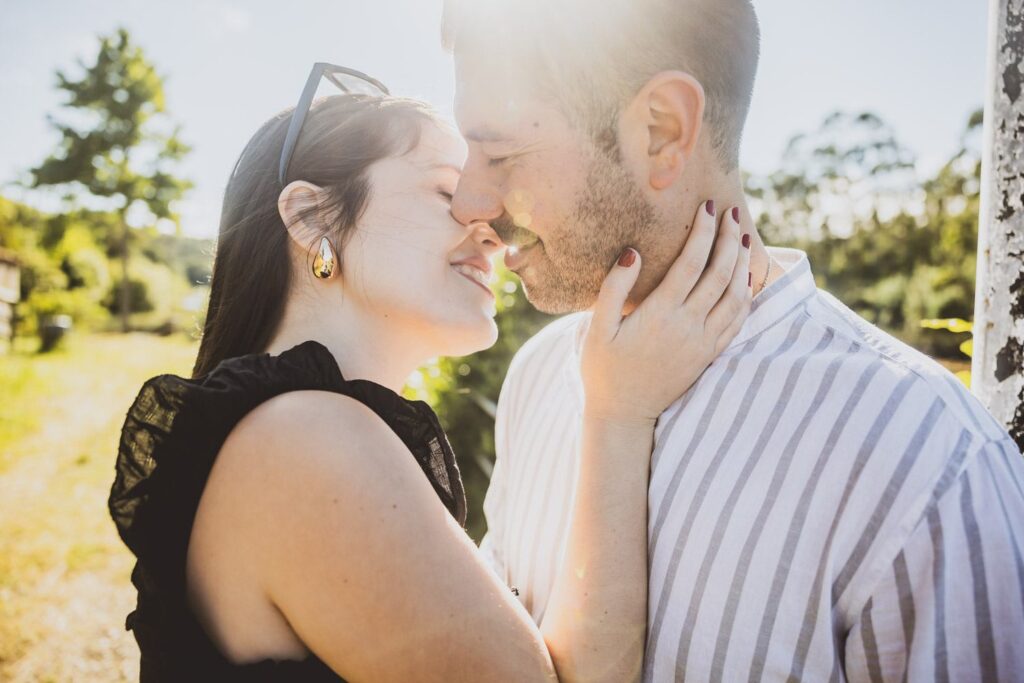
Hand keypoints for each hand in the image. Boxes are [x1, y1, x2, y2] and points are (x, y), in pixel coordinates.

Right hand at [580, 201, 752, 426]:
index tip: (707, 207)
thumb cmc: (603, 369)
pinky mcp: (708, 356)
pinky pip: (738, 321)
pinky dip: (746, 296)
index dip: (702, 233)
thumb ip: (613, 288)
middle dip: (729, 239)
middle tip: (732, 213)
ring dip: (743, 264)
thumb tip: (633, 253)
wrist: (623, 414)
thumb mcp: (597, 328)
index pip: (691, 263)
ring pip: (736, 296)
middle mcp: (688, 326)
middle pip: (720, 274)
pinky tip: (745, 279)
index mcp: (660, 314)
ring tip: (743, 238)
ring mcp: (703, 342)